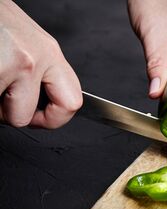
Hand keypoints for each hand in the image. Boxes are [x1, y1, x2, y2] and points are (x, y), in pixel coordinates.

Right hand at [0, 0, 81, 127]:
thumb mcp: (24, 43)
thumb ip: (37, 73)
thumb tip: (39, 105)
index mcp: (49, 53)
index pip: (72, 102)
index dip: (51, 118)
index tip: (34, 116)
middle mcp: (36, 58)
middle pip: (27, 117)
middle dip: (9, 115)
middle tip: (1, 101)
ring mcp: (15, 63)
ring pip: (4, 114)